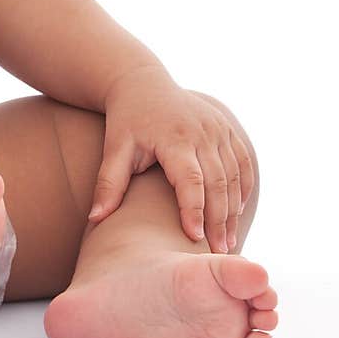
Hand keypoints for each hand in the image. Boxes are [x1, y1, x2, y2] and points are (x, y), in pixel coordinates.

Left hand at [88, 73, 256, 251]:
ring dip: (234, 210)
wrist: (142, 83)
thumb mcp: (114, 148)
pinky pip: (243, 163)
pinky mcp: (226, 128)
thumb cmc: (126, 120)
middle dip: (220, 220)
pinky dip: (244, 189)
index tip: (194, 240)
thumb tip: (94, 220)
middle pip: (218, 182)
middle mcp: (201, 131)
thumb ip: (107, 184)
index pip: (190, 179)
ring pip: (235, 176)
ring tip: (228, 243)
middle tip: (219, 254)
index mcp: (173, 137)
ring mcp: (218, 128)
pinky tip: (237, 213)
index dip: (193, 210)